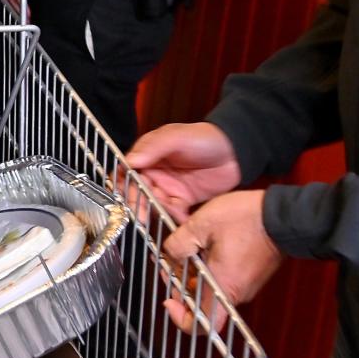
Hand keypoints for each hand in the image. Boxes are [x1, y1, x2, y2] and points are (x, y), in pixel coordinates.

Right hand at [124, 122, 242, 224]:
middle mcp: (156, 173)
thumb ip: (154, 147)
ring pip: (153, 205)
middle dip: (137, 205)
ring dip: (155, 213)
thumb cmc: (205, 137)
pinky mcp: (183, 200)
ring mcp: (169, 188)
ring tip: (163, 217)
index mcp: (149, 156)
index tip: (125, 196)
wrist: (235, 151)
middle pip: (137, 193)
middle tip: (142, 216)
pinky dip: (173, 219)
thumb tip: (131, 161)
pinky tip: (179, 220)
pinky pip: (173, 213)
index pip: (127, 172)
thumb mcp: (178, 137)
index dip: (123, 185)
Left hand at [163, 190, 281, 332]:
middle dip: (182, 285)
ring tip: (188, 248)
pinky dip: (211, 267)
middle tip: (173, 262)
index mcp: (224, 287)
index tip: (170, 300)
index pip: (202, 325)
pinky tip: (205, 244)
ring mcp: (246, 285)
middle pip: (202, 303)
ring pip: (213, 289)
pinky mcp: (251, 275)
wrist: (283, 214)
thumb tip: (170, 253)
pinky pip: (225, 279)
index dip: (181, 319)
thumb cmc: (249, 219)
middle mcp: (237, 293)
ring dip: (196, 273)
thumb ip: (179, 242)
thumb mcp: (203, 224)